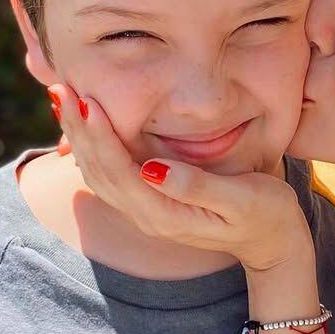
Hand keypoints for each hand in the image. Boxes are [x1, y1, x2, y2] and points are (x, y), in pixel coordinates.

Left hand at [50, 83, 312, 273]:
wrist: (274, 244)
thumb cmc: (267, 214)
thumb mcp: (242, 200)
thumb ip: (196, 186)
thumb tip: (152, 167)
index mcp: (166, 214)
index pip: (119, 171)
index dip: (100, 135)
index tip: (85, 99)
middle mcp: (148, 216)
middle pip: (98, 172)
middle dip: (78, 130)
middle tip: (60, 89)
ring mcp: (148, 212)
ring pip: (98, 174)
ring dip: (79, 137)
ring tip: (63, 100)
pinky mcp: (153, 202)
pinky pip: (112, 175)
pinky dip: (93, 147)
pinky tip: (86, 125)